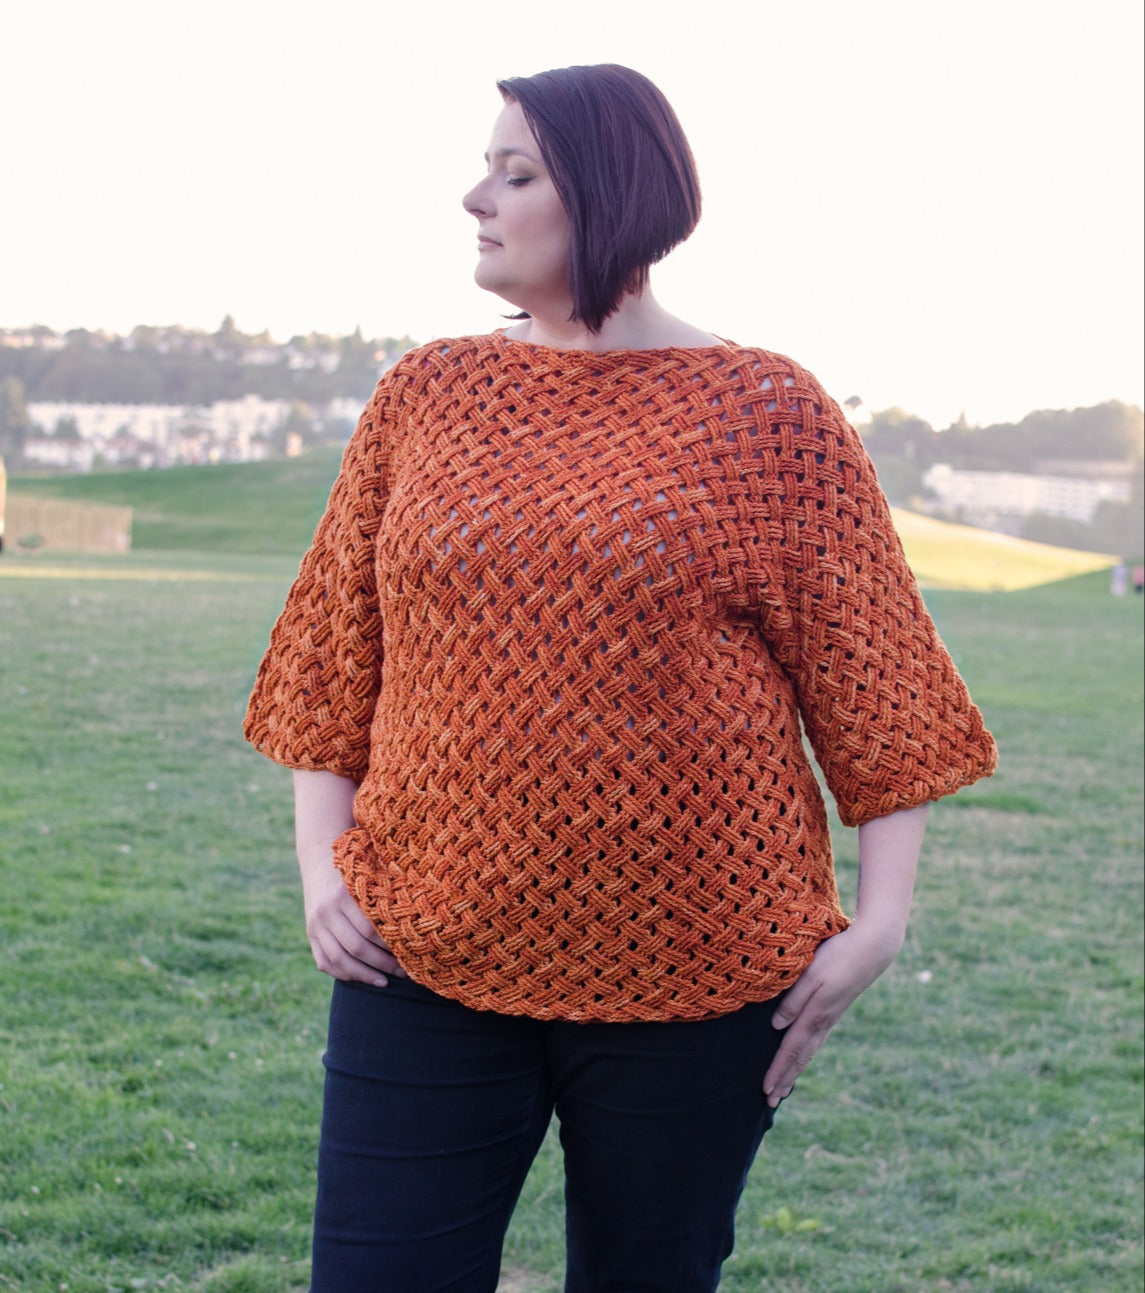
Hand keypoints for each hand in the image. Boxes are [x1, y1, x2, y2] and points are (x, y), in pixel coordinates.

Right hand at [298, 844, 405, 986]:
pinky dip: (342, 973)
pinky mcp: (310, 933)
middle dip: (382, 963)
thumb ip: (383, 895)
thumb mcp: (367, 875)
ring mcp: (315, 924)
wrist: (318, 860)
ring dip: (364, 974)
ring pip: (339, 959)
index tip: (409, 952)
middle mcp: (326, 911)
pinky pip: (324, 962)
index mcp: (343, 894)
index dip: (389, 945)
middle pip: (356, 947)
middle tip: (403, 971)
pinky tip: (361, 977)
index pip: (369, 929)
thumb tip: (416, 918)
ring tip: (384, 981)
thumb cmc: (354, 868)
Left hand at [762, 921, 902, 1107]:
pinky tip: (803, 1057)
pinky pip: (816, 1040)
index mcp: (814, 1014)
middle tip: (770, 1102)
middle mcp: (823, 1021)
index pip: (790, 1049)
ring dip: (795, 1070)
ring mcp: (831, 1018)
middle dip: (785, 1080)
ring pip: (809, 1051)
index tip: (766, 1090)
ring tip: (784, 1088)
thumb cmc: (837, 956)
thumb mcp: (810, 974)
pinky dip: (806, 1055)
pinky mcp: (835, 1010)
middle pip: (800, 1057)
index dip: (777, 1070)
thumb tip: (776, 1027)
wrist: (873, 949)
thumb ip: (793, 1000)